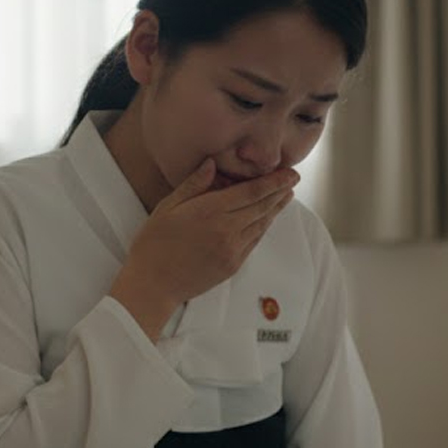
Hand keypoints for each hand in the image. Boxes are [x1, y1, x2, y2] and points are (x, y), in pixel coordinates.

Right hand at [110, 158, 297, 337]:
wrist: (153, 284)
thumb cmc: (154, 244)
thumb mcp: (168, 207)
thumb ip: (193, 184)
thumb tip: (212, 163)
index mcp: (210, 211)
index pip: (251, 192)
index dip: (273, 181)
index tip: (288, 172)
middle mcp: (227, 230)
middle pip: (262, 207)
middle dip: (280, 191)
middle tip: (294, 178)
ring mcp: (232, 250)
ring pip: (261, 225)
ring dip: (276, 208)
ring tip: (286, 195)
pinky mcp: (233, 265)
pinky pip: (254, 241)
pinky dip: (263, 227)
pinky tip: (267, 218)